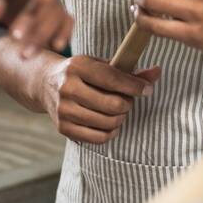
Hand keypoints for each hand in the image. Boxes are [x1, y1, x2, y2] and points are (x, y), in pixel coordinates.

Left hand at [0, 0, 72, 51]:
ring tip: (25, 55)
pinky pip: (66, 21)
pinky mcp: (54, 10)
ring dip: (46, 36)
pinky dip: (62, 34)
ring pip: (60, 14)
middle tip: (18, 45)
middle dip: (37, 27)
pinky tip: (54, 47)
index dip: (34, 6)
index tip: (16, 33)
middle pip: (51, 2)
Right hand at [40, 56, 161, 145]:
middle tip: (128, 101)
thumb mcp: (101, 64)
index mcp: (77, 66)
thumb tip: (157, 73)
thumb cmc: (81, 72)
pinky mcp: (62, 127)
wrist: (44, 83)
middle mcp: (67, 88)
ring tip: (119, 111)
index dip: (134, 86)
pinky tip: (110, 123)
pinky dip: (110, 132)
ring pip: (107, 122)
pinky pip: (97, 138)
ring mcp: (63, 110)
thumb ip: (129, 70)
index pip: (112, 79)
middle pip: (112, 104)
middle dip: (128, 104)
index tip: (147, 89)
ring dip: (120, 118)